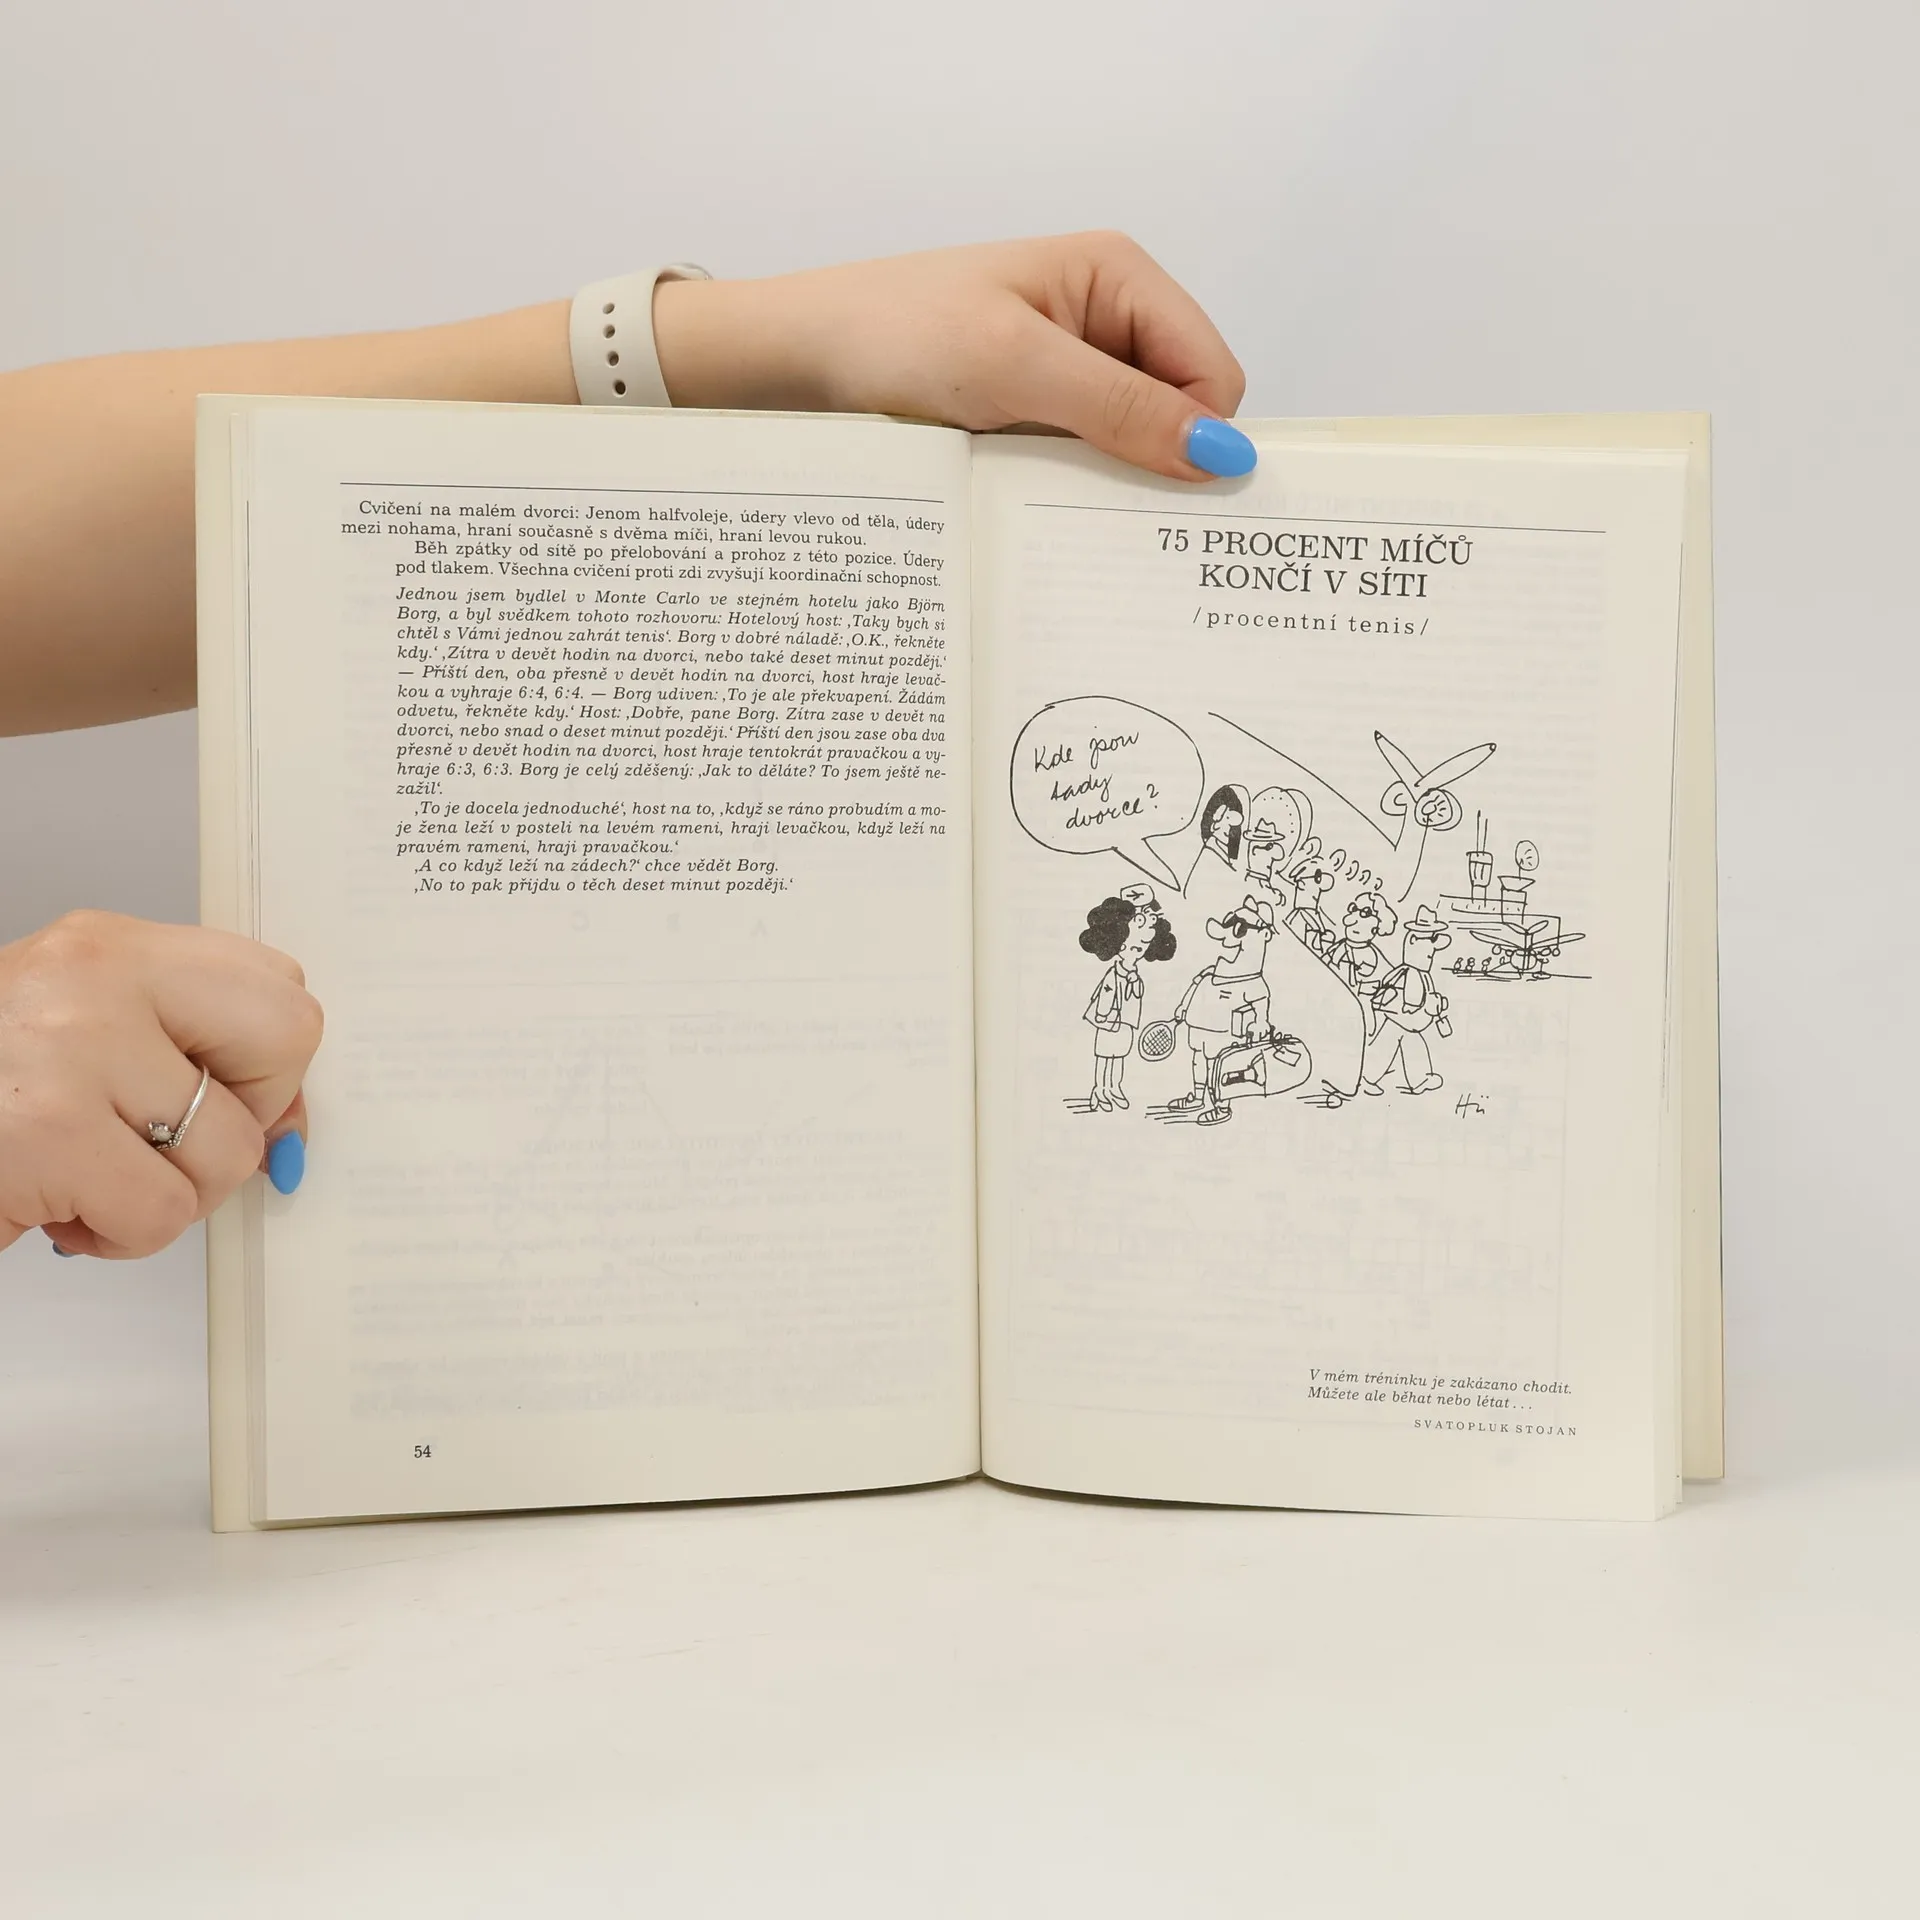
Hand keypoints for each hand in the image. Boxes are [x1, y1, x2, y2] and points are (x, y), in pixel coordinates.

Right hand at [0, 913, 322, 1258]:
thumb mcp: (82, 1041)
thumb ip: (184, 1054)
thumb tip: (291, 1122)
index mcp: (109, 945)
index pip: (275, 981)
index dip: (267, 1062)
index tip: (226, 1099)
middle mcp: (93, 976)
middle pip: (287, 1037)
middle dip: (247, 1118)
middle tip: (169, 1145)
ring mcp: (71, 1049)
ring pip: (230, 1149)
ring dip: (169, 1197)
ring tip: (90, 1182)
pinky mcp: (47, 1132)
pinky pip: (163, 1212)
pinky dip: (122, 1236)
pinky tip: (59, 1213)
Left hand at [654, 233, 1250, 479]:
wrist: (794, 360)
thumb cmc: (895, 334)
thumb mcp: (1016, 367)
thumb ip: (1122, 409)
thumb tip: (1221, 456)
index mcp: (1118, 277)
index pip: (1212, 374)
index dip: (1198, 437)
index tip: (1162, 497)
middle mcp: (1102, 320)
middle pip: (1177, 414)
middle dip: (1153, 465)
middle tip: (1102, 514)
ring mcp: (1065, 372)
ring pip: (1128, 449)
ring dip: (1102, 484)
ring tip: (1050, 504)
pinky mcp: (1028, 415)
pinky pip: (1077, 464)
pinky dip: (1063, 491)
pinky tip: (1030, 506)